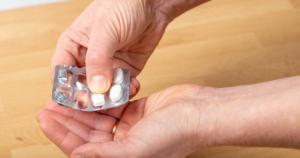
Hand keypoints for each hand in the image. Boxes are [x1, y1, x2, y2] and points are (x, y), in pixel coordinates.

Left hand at [37, 84, 217, 156]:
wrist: (199, 112)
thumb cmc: (176, 134)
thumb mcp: (137, 148)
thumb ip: (106, 154)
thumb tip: (76, 156)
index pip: (84, 149)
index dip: (62, 135)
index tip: (45, 119)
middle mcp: (124, 146)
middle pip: (87, 133)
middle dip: (68, 120)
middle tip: (49, 106)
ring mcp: (130, 128)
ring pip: (98, 118)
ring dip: (81, 108)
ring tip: (65, 97)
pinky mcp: (136, 111)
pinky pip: (113, 106)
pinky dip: (101, 100)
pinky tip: (89, 92)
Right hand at [51, 0, 169, 92]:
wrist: (152, 3)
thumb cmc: (122, 5)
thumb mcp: (105, 30)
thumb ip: (98, 59)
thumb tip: (96, 87)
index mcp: (73, 46)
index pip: (61, 73)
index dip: (66, 89)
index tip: (77, 100)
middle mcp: (88, 59)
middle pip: (82, 87)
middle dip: (91, 97)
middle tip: (101, 103)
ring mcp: (107, 66)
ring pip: (103, 91)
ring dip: (111, 96)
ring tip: (120, 95)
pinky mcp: (125, 70)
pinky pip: (122, 88)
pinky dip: (126, 91)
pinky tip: (132, 87)